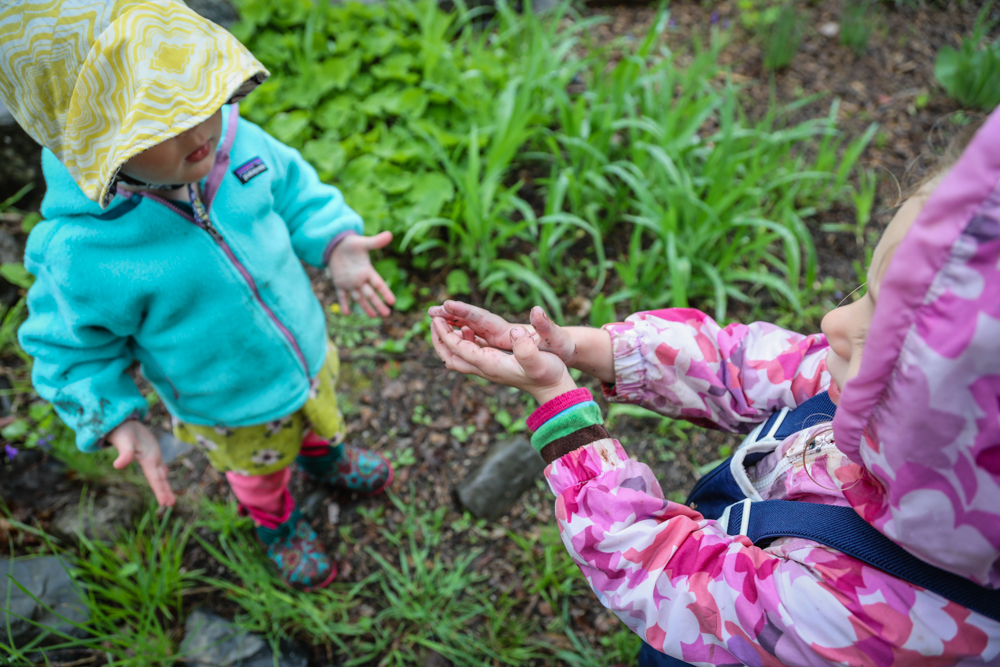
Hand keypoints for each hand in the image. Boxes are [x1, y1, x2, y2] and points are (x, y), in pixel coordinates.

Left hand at [107, 421, 175, 506]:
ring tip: (168, 497)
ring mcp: (153, 454)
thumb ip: (124, 454)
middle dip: (165, 491)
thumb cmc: (123, 431)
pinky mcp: (149, 451)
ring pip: (160, 472)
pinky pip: (157, 465)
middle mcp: (153, 457)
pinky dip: (160, 473)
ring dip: (164, 484)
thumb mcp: (123, 442)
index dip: (160, 491)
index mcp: (149, 458)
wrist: (124, 419)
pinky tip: (163, 474)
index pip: (155, 478)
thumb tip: (118, 466)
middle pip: (160, 477)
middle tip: (170, 505)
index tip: (166, 504)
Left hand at [327, 231, 395, 317]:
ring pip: (359, 297)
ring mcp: (349, 282)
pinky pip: (342, 295)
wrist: (335, 244)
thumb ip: (376, 242)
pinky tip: (347, 313)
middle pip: (370, 294)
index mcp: (367, 270)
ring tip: (373, 316)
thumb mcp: (363, 243)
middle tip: (386, 314)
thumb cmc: (350, 243)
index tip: (392, 302)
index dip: (385, 293)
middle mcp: (360, 279)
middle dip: (378, 304)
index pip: (378, 284)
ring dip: (365, 307)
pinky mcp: (339, 282)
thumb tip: (390, 235)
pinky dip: (344, 304)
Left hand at [427, 301, 576, 363]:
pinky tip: (468, 330)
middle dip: (439, 340)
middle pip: (451, 357)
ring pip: (458, 356)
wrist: (554, 389)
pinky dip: (462, 342)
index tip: (436, 319)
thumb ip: (527, 348)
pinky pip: (469, 355)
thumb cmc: (548, 374)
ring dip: (448, 340)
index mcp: (490, 364)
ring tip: (445, 321)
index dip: (445, 335)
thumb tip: (516, 331)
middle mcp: (485, 368)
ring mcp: (488, 369)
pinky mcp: (494, 366)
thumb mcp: (540, 360)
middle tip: (432, 320)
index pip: (458, 350)